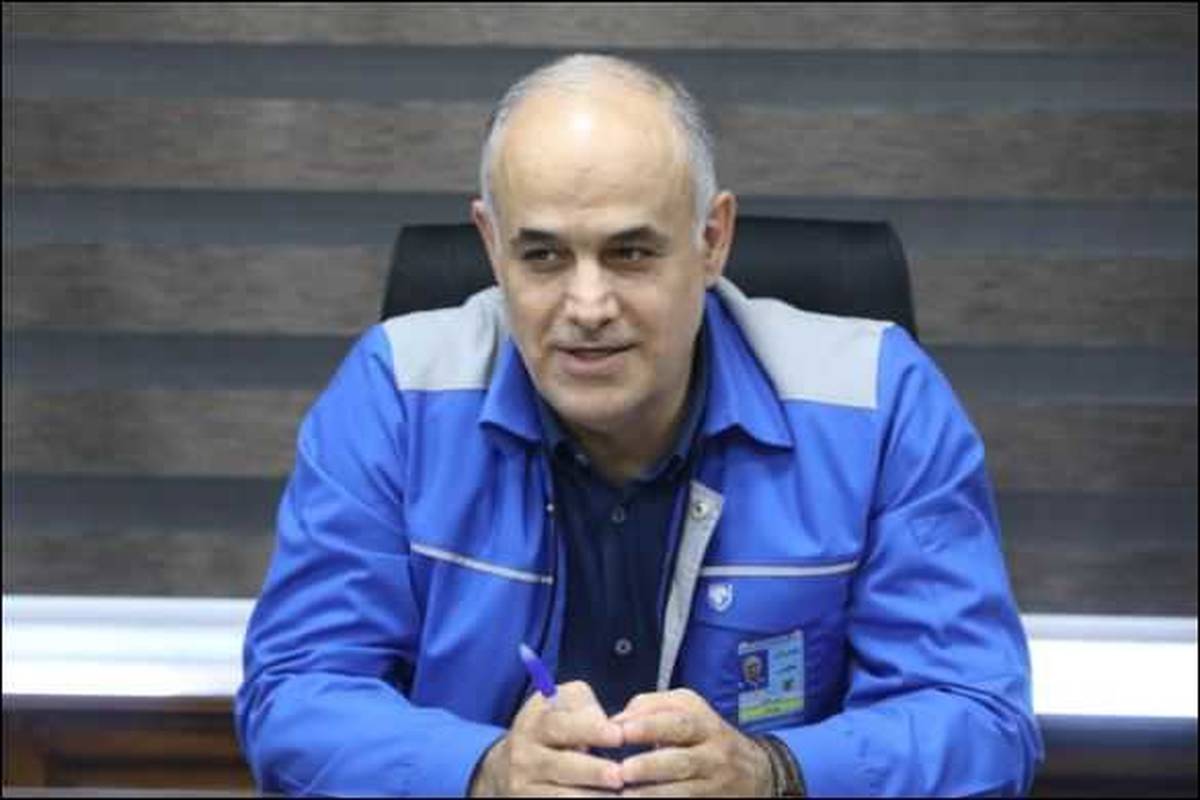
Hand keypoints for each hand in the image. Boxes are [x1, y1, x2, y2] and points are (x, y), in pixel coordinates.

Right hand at [470, 680, 625, 796]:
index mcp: (534, 721)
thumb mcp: (562, 706)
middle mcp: (524, 754)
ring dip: (589, 796)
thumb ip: (585, 708)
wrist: (506, 767)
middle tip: (618, 774)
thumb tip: (609, 726)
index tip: (618, 735)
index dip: (591, 730)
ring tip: (617, 797)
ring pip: (558, 795)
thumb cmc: (552, 730)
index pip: (560, 725)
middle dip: (591, 771)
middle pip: (558, 764)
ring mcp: (523, 784)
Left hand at [612, 689, 772, 796]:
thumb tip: (614, 721)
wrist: (754, 771)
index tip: (621, 731)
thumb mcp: (687, 709)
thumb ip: (650, 707)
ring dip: (653, 793)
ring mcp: (715, 782)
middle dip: (651, 764)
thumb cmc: (704, 735)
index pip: (677, 721)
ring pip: (685, 790)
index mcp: (703, 721)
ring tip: (626, 796)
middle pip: (682, 759)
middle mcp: (713, 752)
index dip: (648, 726)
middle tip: (624, 770)